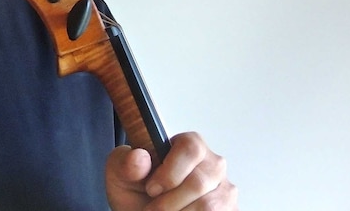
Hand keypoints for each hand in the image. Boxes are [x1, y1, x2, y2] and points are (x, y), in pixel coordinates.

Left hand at [105, 132, 237, 210]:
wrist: (143, 209)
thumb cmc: (136, 188)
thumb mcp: (120, 173)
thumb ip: (126, 163)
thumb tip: (139, 157)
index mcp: (189, 145)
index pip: (190, 148)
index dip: (170, 172)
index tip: (151, 188)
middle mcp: (212, 164)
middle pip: (198, 183)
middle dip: (168, 202)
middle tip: (151, 208)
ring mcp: (224, 189)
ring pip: (208, 206)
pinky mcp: (229, 210)